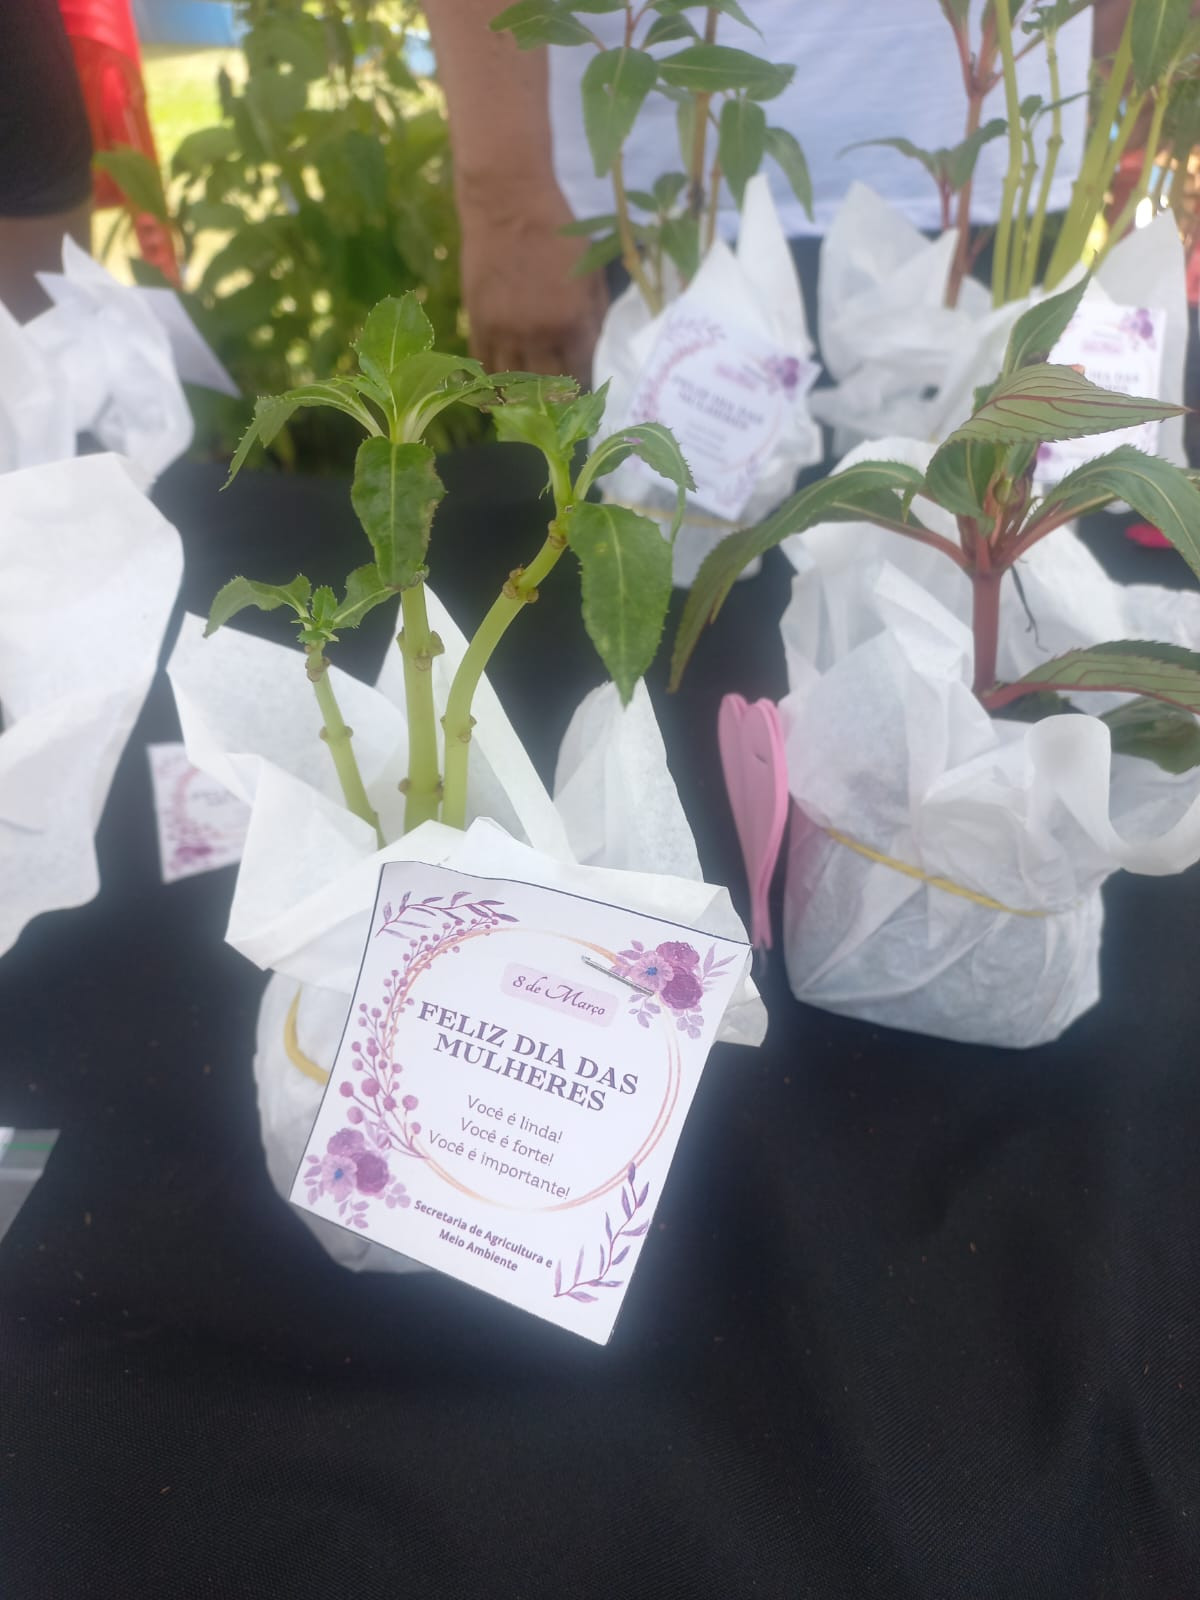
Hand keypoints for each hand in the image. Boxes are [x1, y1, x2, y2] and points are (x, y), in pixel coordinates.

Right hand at [457, 174, 608, 384]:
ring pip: (513, 382)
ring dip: (523, 396)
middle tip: (560, 405)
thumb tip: (597, 348)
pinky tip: (500, 389)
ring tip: (530, 404)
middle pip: (548, 386)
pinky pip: (484, 364)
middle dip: (556, 399)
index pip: (582, 372)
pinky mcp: (478, 321)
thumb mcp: (590, 271)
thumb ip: (595, 314)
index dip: (585, 387)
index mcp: (571, 322)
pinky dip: (493, 380)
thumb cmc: (557, 231)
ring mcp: (504, 331)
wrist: (507, 201)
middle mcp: (537, 334)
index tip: (587, 395)